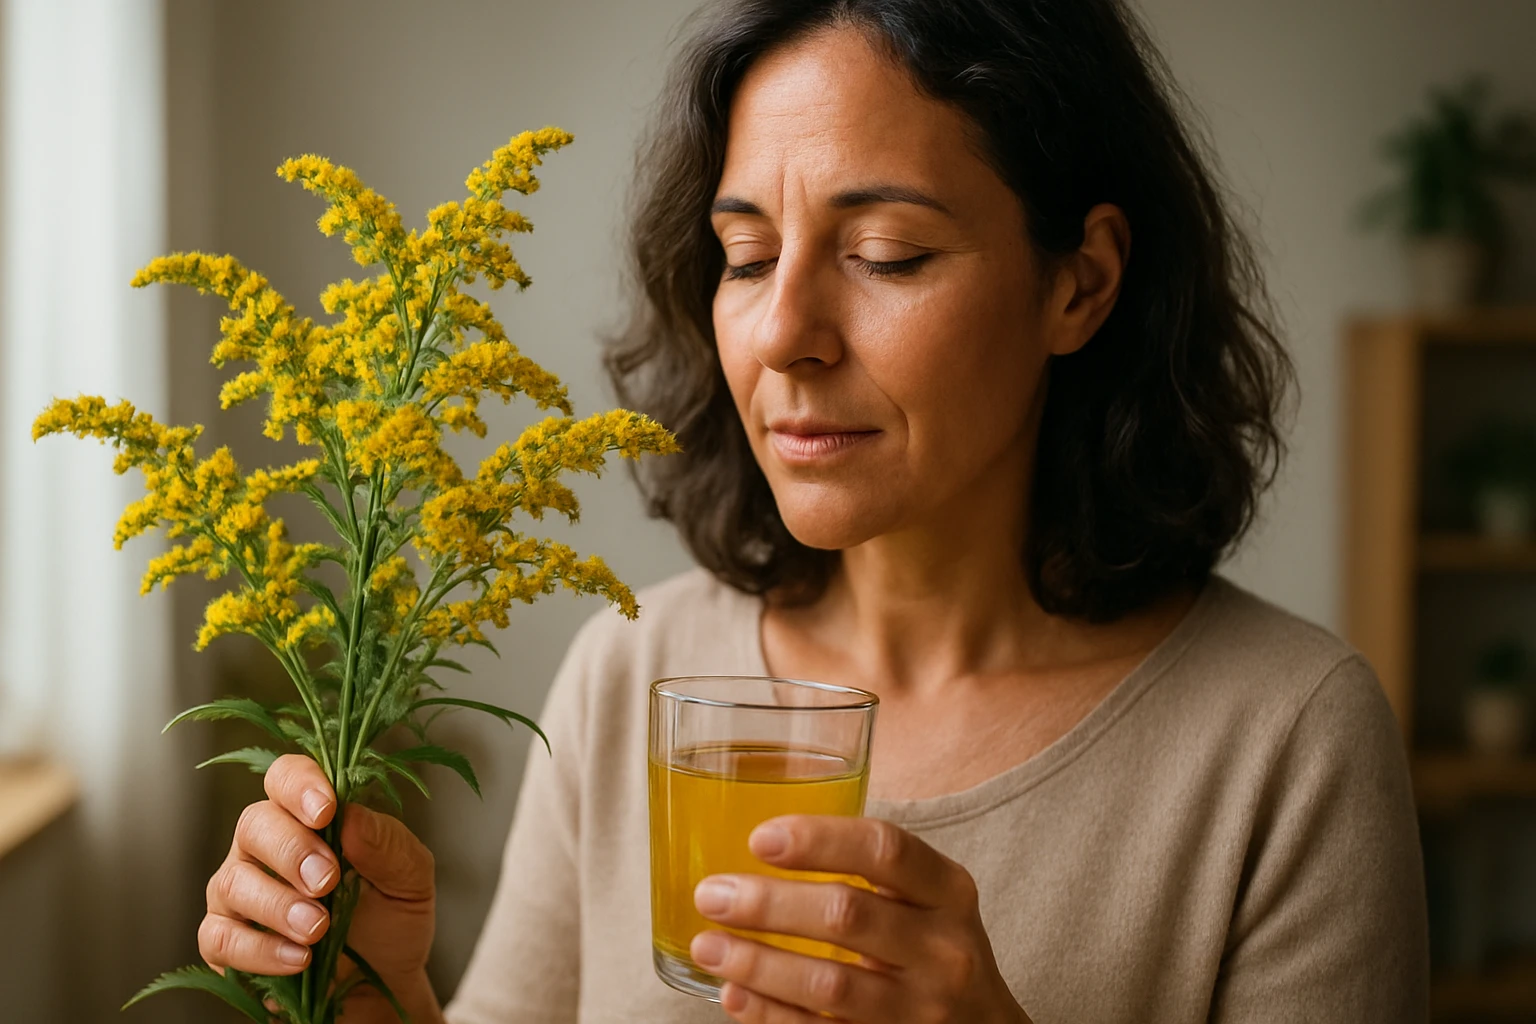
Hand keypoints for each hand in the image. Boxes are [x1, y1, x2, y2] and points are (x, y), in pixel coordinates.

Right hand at [199, 754, 441, 1021]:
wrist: (383, 983)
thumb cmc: (392, 917)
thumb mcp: (410, 879)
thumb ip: (388, 843)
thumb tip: (352, 817)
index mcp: (308, 815)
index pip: (286, 776)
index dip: (300, 785)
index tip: (326, 811)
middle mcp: (264, 846)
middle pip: (254, 825)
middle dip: (291, 851)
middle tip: (327, 882)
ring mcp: (239, 892)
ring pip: (232, 882)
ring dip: (277, 905)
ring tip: (318, 929)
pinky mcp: (225, 941)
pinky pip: (221, 938)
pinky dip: (258, 949)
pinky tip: (297, 959)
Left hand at [690, 815, 1031, 1023]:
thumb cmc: (933, 946)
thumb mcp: (928, 898)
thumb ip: (870, 867)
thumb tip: (761, 837)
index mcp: (948, 890)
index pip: (885, 850)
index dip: (819, 840)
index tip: (759, 838)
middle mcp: (943, 949)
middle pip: (847, 915)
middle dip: (768, 904)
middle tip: (711, 894)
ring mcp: (920, 1008)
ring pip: (829, 984)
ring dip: (757, 963)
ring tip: (707, 945)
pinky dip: (770, 1014)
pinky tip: (733, 993)